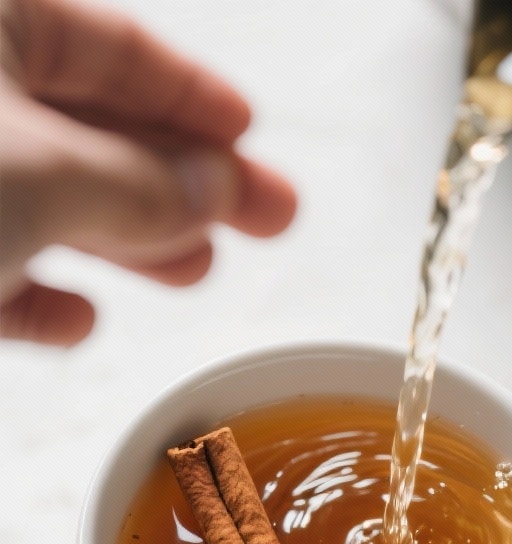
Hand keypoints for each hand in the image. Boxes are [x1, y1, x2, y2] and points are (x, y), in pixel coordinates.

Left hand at [0, 0, 296, 344]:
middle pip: (86, 128)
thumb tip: (211, 189)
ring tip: (193, 268)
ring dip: (124, 239)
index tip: (245, 130)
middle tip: (259, 215)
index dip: (188, 94)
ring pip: (40, 196)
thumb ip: (140, 186)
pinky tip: (81, 318)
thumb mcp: (45, 175)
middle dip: (177, 180)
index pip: (110, 44)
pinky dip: (39, 294)